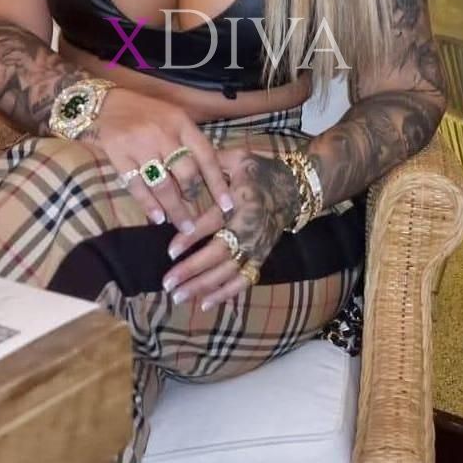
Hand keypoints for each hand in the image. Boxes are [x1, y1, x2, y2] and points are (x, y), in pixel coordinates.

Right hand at [80, 87, 232, 239]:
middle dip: (193, 200)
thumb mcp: (172, 118)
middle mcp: (163, 133)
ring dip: (174, 208)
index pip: (206, 156)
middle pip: (186, 173)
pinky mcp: (119, 155)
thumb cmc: (145, 112)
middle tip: (199, 220)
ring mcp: (140, 145)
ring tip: (183, 225)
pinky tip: (157, 217)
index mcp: (181, 123)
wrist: (105, 103)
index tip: (227, 204)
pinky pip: (137, 185)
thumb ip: (188, 142)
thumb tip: (208, 176)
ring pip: (163, 184)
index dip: (218, 182)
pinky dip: (148, 204)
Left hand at [163, 147, 299, 309]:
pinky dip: (225, 293)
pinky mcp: (261, 257)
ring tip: (178, 296)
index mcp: (243, 201)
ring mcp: (257, 246)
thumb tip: (179, 164)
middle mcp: (251, 228)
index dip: (192, 237)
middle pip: (221, 253)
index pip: (214, 223)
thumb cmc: (259, 171)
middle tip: (168, 282)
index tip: (170, 250)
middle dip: (193, 270)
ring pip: (229, 272)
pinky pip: (243, 280)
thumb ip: (210, 162)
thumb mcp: (238, 159)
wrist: (294, 189)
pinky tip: (204, 304)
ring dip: (203, 286)